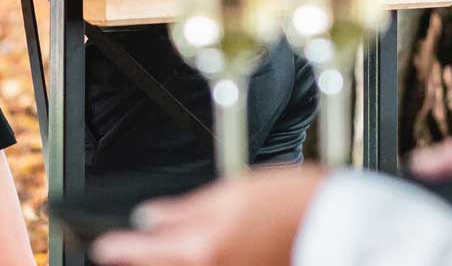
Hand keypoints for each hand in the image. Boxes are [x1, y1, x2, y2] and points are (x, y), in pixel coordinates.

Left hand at [90, 165, 326, 265]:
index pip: (144, 253)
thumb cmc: (299, 204)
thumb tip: (150, 218)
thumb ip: (187, 211)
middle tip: (124, 252)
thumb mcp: (235, 193)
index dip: (119, 249)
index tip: (104, 246)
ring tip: (162, 252)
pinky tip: (200, 256)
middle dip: (143, 261)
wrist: (348, 228)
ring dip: (170, 263)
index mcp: (205, 251)